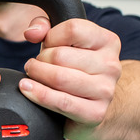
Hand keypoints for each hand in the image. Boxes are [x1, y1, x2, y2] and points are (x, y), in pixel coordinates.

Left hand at [18, 16, 120, 139]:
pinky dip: (39, 94)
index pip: (73, 29)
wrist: (94, 105)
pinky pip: (60, 101)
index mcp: (108, 42)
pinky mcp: (95, 113)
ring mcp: (106, 90)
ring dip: (37, 75)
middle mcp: (111, 65)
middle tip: (37, 65)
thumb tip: (32, 32)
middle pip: (60, 56)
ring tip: (32, 75)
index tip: (47, 45)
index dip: (51, 36)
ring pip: (59, 78)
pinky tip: (28, 89)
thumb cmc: (76, 70)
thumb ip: (45, 27)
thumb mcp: (64, 43)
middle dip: (40, 59)